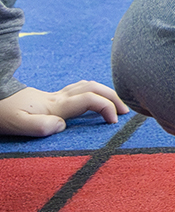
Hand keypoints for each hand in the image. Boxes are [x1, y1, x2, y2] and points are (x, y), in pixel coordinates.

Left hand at [0, 81, 127, 136]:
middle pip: (95, 88)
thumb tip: (62, 126)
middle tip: (126, 112)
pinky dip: (93, 91)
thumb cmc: (3, 114)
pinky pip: (80, 89)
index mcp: (56, 106)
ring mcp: (56, 96)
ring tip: (116, 105)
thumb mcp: (16, 124)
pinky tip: (92, 99)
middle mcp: (60, 98)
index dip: (107, 108)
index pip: (91, 100)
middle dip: (114, 97)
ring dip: (106, 92)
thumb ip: (40, 126)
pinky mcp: (51, 98)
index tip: (113, 123)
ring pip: (89, 86)